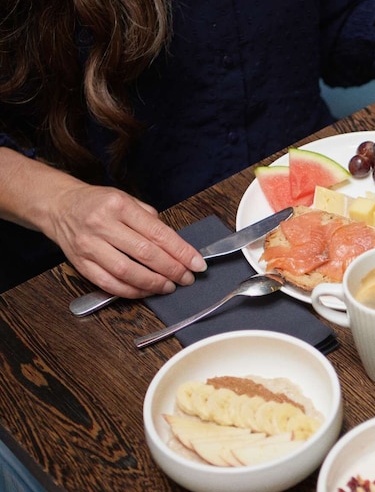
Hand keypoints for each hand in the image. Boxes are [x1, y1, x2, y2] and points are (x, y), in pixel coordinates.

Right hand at [44, 183, 205, 297]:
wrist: (60, 206)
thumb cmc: (98, 203)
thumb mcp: (127, 199)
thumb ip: (150, 220)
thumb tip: (176, 246)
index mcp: (119, 205)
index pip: (158, 233)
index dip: (181, 252)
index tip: (197, 263)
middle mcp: (102, 225)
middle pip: (145, 254)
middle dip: (172, 269)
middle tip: (187, 278)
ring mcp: (89, 246)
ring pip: (127, 272)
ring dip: (153, 283)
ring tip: (169, 286)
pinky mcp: (80, 263)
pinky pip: (109, 284)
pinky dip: (131, 291)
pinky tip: (146, 291)